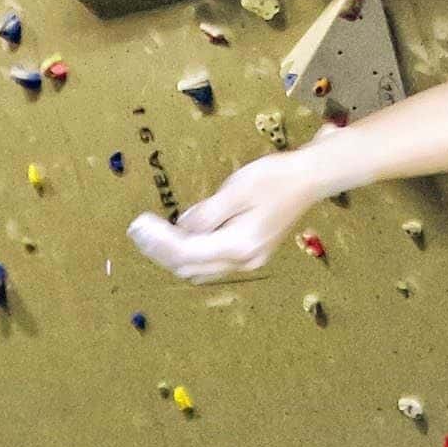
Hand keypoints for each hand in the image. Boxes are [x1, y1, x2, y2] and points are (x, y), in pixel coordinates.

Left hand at [128, 150, 326, 284]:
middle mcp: (243, 260)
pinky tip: (179, 235)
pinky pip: (212, 261)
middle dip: (160, 251)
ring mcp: (249, 260)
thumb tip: (180, 227)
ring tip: (150, 235)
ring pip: (200, 268)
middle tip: (137, 230)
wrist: (310, 178)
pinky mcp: (251, 252)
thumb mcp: (235, 190)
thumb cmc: (275, 177)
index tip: (138, 224)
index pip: (186, 252)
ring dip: (173, 255)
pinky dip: (191, 252)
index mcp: (238, 245)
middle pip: (189, 266)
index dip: (158, 241)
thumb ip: (206, 213)